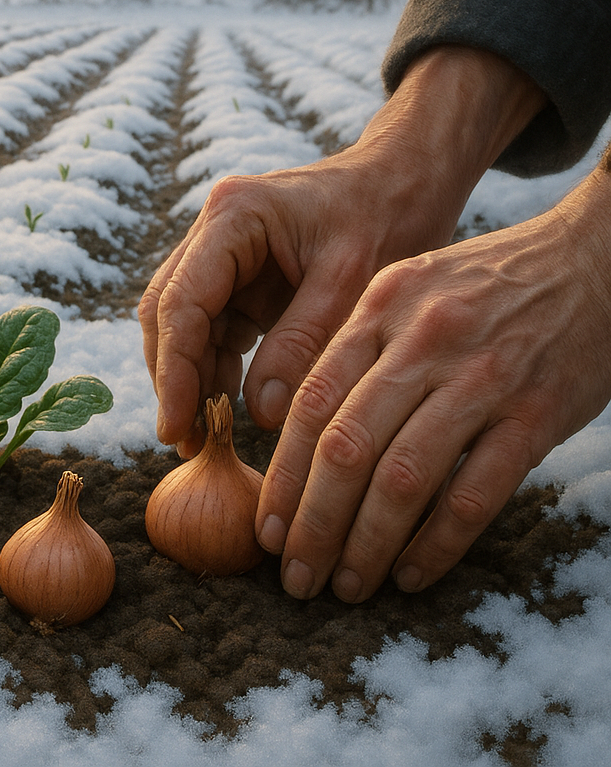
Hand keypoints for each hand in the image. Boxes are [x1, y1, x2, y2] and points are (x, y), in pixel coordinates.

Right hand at [140, 47, 544, 454]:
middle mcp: (213, 232)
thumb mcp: (353, 280)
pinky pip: (215, 330)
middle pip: (168, 315)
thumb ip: (302, 343)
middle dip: (172, 379)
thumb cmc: (390, 212)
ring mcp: (222, 255)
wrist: (411, 178)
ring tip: (202, 436)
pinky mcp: (240, 278)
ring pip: (185, 326)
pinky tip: (227, 409)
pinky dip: (217, 369)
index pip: (180, 302)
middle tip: (183, 440)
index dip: (174, 370)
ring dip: (190, 379)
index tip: (177, 425)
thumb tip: (257, 414)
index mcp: (232, 216)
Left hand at [259, 168, 610, 600]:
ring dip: (366, 545)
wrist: (599, 258)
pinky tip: (411, 574)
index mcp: (381, 309)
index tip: (267, 530)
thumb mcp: (411, 290)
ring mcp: (483, 379)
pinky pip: (475, 494)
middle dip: (313, 525)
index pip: (311, 405)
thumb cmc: (492, 284)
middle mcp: (423, 342)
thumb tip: (296, 431)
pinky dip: (436, 544)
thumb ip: (357, 350)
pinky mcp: (538, 413)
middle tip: (297, 577)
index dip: (282, 477)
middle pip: (346, 449)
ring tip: (347, 586)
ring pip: (403, 479)